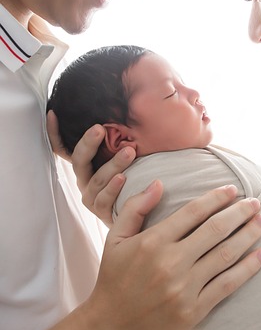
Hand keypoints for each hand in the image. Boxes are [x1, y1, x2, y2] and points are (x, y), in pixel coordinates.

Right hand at [47, 111, 134, 226]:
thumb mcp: (122, 159)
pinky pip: (105, 199)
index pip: (64, 149)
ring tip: (129, 151)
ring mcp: (91, 197)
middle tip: (100, 129)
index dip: (55, 133)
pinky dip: (113, 188)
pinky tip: (123, 178)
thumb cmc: (131, 180)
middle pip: (80, 160)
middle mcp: (84, 180)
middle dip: (88, 143)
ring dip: (114, 164)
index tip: (53, 115)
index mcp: (85, 166)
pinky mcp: (102, 212)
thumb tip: (126, 120)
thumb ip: (119, 143)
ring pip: (98, 179)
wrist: (138, 215)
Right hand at [82, 184, 260, 329]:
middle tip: (256, 202)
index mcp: (153, 241)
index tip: (232, 190)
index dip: (216, 198)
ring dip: (249, 235)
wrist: (111, 327)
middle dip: (240, 212)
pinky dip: (248, 268)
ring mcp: (184, 287)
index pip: (193, 212)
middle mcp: (171, 262)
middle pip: (216, 230)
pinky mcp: (194, 310)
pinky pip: (227, 284)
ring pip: (226, 255)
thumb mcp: (115, 238)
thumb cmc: (114, 278)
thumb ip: (135, 207)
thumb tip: (159, 182)